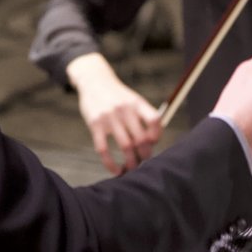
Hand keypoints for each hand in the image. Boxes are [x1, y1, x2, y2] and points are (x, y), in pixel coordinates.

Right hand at [66, 52, 161, 173]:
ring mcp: (109, 117)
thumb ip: (143, 116)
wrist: (94, 81)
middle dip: (145, 154)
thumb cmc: (117, 95)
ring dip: (131, 162)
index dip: (157, 135)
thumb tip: (152, 143)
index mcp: (137, 103)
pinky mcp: (95, 124)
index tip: (153, 143)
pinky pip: (103, 149)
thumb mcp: (133, 99)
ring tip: (132, 168)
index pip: (155, 120)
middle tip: (143, 161)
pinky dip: (110, 163)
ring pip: (125, 146)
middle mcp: (124, 109)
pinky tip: (116, 170)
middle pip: (141, 138)